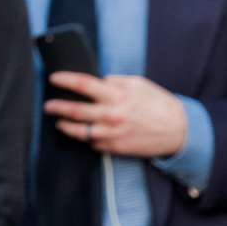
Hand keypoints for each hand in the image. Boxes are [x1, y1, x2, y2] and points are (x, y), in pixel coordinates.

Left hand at [45, 71, 189, 158]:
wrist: (178, 130)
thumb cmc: (158, 104)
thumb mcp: (139, 84)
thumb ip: (115, 82)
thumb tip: (96, 80)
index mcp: (118, 95)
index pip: (83, 84)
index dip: (65, 80)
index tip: (54, 78)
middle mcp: (112, 115)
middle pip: (74, 110)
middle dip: (57, 107)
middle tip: (48, 106)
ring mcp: (111, 133)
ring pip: (78, 131)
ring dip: (65, 126)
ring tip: (59, 123)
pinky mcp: (114, 147)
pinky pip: (92, 142)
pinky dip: (87, 138)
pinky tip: (84, 133)